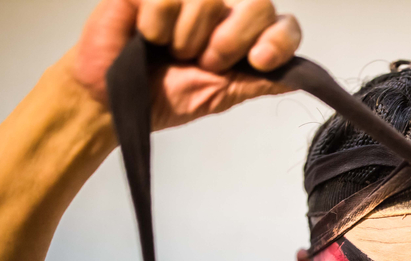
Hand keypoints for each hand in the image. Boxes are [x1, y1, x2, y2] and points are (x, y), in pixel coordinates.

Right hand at [70, 0, 300, 129]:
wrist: (112, 100)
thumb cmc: (162, 97)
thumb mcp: (218, 96)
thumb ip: (256, 83)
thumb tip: (298, 80)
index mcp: (243, 38)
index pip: (282, 25)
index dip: (279, 40)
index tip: (261, 61)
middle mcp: (221, 13)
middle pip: (258, 4)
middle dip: (233, 41)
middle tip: (206, 61)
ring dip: (190, 37)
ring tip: (171, 52)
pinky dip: (159, 24)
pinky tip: (146, 35)